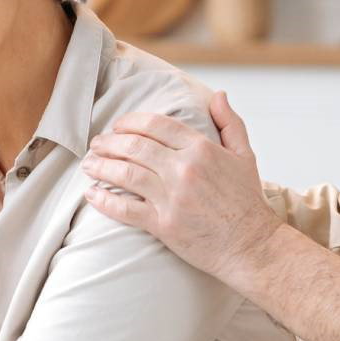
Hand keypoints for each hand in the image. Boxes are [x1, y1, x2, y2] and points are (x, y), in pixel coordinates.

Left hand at [81, 91, 281, 281]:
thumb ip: (230, 123)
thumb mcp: (245, 156)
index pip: (156, 124)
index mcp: (202, 149)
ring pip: (126, 174)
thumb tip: (219, 96)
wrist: (250, 244)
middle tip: (96, 143)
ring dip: (102, 166)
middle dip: (110, 142)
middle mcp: (184, 169)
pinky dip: (105, 201)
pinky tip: (91, 194)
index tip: (118, 126)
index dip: (131, 122)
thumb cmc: (247, 202)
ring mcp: (172, 197)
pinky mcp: (164, 224)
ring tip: (89, 164)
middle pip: (135, 146)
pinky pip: (126, 210)